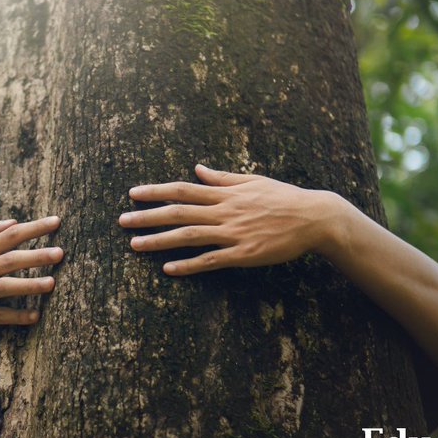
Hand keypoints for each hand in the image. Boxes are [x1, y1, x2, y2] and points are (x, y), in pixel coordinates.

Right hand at [0, 216, 62, 333]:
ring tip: (52, 284)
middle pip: (10, 260)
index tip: (56, 222)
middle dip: (36, 256)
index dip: (33, 228)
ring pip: (4, 287)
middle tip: (60, 252)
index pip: (9, 235)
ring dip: (29, 286)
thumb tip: (14, 221)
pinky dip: (16, 316)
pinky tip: (35, 316)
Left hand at [119, 164, 339, 275]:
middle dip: (147, 217)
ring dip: (159, 240)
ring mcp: (233, 233)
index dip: (156, 191)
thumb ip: (222, 178)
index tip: (133, 194)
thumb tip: (198, 169)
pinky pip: (211, 260)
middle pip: (178, 212)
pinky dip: (188, 264)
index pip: (183, 190)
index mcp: (225, 193)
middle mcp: (225, 211)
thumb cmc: (284, 198)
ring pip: (189, 236)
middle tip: (122, 222)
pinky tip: (169, 269)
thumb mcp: (253, 181)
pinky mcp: (243, 254)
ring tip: (135, 245)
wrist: (315, 218)